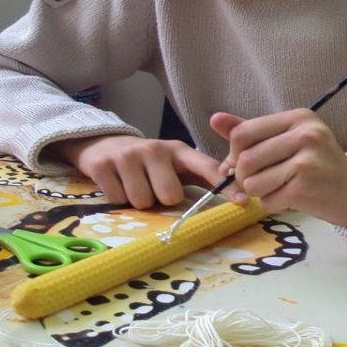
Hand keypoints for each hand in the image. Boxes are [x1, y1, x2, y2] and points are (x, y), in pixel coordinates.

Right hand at [48, 135, 243, 208]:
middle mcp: (155, 149)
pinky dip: (117, 199)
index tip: (243, 202)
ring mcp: (128, 155)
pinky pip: (118, 200)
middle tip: (154, 188)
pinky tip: (117, 183)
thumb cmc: (149, 162)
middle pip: (170, 196)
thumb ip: (203, 177)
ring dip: (139, 201)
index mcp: (179, 151)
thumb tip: (237, 195)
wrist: (103, 144)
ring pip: (142, 201)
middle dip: (161, 200)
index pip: (207, 168)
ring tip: (135, 185)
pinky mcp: (103, 165)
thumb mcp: (176, 164)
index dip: (225, 186)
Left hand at [210, 109, 346, 227]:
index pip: (243, 133)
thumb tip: (214, 119)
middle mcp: (305, 134)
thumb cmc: (316, 165)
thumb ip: (252, 131)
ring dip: (258, 193)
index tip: (242, 165)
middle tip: (260, 182)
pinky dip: (272, 205)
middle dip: (243, 177)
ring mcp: (307, 161)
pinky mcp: (305, 187)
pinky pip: (267, 201)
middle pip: (244, 159)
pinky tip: (289, 200)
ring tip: (277, 190)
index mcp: (298, 118)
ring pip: (252, 182)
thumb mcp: (288, 140)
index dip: (234, 154)